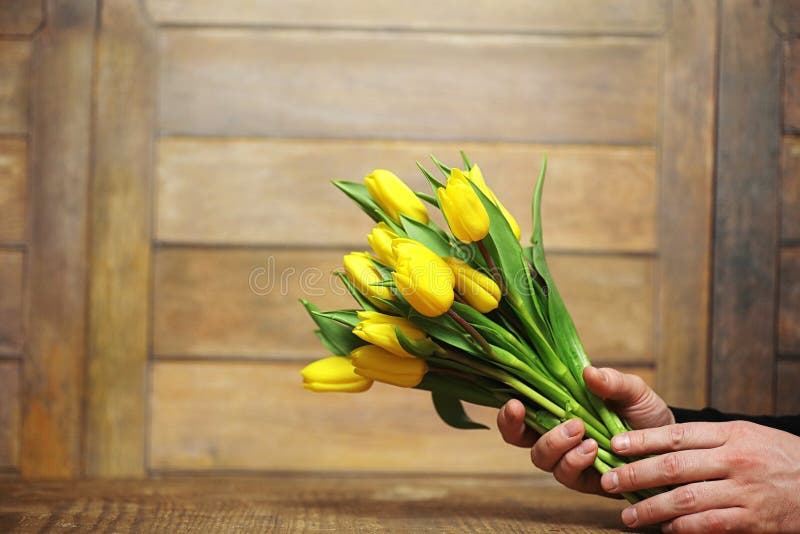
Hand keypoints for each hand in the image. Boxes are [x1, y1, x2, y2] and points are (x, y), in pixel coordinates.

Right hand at [496, 366, 673, 495]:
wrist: (673, 446)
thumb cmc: (645, 414)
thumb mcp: (632, 391)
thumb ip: (611, 381)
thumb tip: (588, 372)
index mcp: (557, 408)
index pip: (521, 410)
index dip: (508, 411)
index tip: (515, 402)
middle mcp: (556, 435)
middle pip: (518, 438)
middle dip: (518, 428)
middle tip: (535, 412)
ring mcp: (568, 458)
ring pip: (541, 458)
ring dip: (555, 444)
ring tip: (580, 432)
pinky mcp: (585, 480)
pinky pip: (568, 475)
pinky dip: (576, 461)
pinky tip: (593, 450)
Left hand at [600, 421, 799, 532]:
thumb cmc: (779, 457)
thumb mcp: (748, 435)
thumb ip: (709, 438)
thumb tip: (662, 442)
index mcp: (731, 434)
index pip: (677, 434)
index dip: (642, 440)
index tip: (615, 445)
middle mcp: (735, 460)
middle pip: (674, 467)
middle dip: (635, 475)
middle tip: (609, 482)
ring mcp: (744, 491)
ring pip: (686, 500)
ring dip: (652, 508)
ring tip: (628, 515)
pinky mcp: (754, 520)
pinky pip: (710, 525)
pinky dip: (683, 529)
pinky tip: (665, 529)